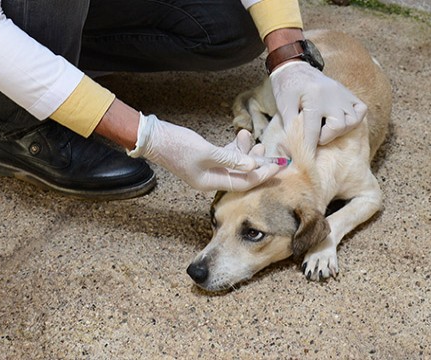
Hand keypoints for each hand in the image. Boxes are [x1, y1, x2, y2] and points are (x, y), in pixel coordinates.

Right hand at [127, 113, 279, 191]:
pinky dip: (235, 149)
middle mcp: (211, 179)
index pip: (244, 183)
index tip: (279, 167)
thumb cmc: (176, 145)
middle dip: (257, 165)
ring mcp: (207, 169)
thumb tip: (252, 165)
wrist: (152, 138)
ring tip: (257, 141)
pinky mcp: (204, 158)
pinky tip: (242, 137)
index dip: (263, 175)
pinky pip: (226, 156)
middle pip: (242, 175)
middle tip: (272, 154)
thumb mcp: (206, 151)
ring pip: (234, 165)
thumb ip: (231, 159)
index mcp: (211, 183)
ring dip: (246, 154)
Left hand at [269, 61, 367, 145]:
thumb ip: (290, 125)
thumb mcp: (283, 104)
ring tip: (325, 129)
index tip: (306, 160)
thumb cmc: (286, 87)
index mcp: (313, 98)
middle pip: (338, 126)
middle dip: (325, 138)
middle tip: (314, 137)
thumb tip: (292, 147)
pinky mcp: (348, 94)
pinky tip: (341, 121)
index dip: (309, 148)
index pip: (313, 131)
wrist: (295, 66)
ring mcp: (343, 94)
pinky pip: (361, 110)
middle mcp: (332, 96)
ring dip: (338, 130)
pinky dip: (354, 119)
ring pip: (352, 121)